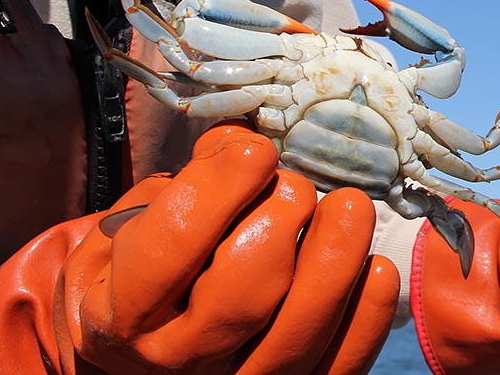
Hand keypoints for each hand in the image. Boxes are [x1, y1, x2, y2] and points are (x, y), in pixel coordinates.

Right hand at [0, 121, 398, 374]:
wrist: (136, 355)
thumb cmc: (140, 274)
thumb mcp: (130, 226)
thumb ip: (178, 185)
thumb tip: (237, 146)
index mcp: (123, 309)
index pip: (173, 244)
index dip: (221, 187)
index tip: (255, 152)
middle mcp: (177, 356)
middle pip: (241, 297)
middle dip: (279, 222)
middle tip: (294, 186)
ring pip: (295, 336)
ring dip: (335, 261)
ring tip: (350, 207)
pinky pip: (337, 366)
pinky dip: (366, 316)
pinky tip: (377, 266)